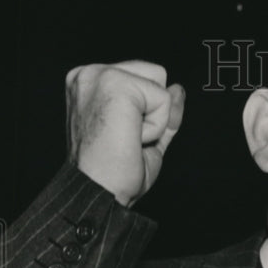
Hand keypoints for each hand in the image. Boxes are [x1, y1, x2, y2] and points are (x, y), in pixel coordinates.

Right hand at [65, 60, 184, 206]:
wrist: (99, 193)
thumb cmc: (113, 174)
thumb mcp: (146, 138)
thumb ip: (162, 111)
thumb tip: (178, 89)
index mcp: (90, 85)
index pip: (142, 79)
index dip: (146, 113)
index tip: (122, 137)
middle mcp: (89, 75)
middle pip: (155, 74)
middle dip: (152, 112)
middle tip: (126, 140)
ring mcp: (99, 76)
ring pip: (160, 86)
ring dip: (154, 121)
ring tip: (127, 139)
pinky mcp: (114, 84)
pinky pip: (162, 100)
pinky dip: (155, 127)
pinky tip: (131, 139)